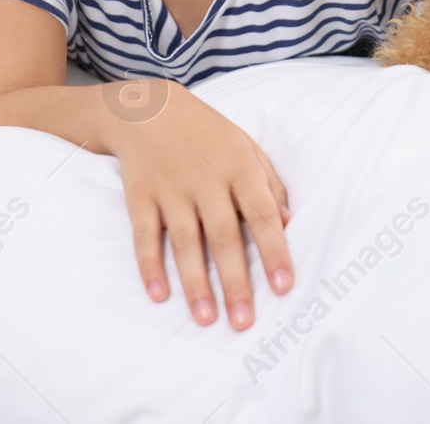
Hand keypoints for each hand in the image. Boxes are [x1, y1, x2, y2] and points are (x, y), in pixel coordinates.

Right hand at [103, 81, 291, 329]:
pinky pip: (145, 236)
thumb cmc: (208, 134)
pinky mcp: (140, 195)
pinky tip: (158, 294)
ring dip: (195, 283)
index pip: (263, 214)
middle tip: (243, 320)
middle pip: (224, 236)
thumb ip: (270, 184)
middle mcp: (206, 179)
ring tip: (207, 319)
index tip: (283, 287)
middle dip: (235, 281)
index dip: (274, 251)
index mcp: (240, 167)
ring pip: (185, 241)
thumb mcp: (246, 148)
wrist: (148, 108)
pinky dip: (149, 266)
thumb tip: (289, 224)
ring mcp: (171, 188)